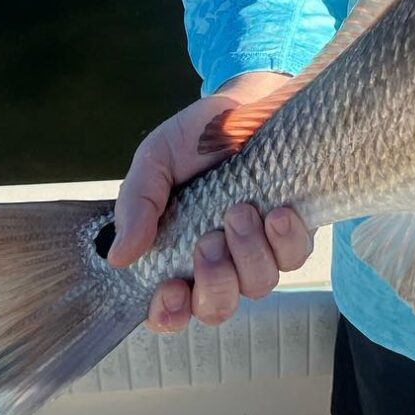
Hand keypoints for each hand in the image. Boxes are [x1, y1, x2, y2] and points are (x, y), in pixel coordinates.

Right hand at [107, 70, 312, 332]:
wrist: (248, 100)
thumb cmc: (197, 135)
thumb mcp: (156, 160)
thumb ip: (138, 204)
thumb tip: (119, 256)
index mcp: (177, 252)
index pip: (171, 309)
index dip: (170, 314)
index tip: (171, 289)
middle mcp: (220, 259)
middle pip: (217, 307)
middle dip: (213, 282)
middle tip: (209, 240)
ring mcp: (259, 247)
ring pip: (258, 285)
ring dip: (248, 254)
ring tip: (241, 210)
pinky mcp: (294, 229)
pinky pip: (294, 257)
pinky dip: (285, 239)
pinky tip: (277, 212)